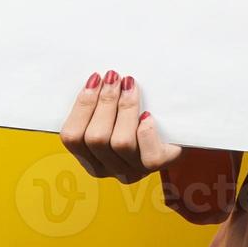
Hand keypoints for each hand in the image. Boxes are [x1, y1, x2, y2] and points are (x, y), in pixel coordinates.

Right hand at [59, 69, 179, 183]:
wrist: (175, 127)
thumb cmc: (139, 110)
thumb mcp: (113, 108)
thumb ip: (99, 100)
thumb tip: (93, 77)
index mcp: (88, 155)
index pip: (72, 137)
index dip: (81, 106)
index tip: (94, 79)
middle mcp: (107, 167)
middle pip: (96, 138)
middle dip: (104, 102)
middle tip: (114, 77)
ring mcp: (132, 169)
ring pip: (121, 142)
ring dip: (124, 108)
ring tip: (130, 85)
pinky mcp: (157, 165)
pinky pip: (148, 154)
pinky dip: (146, 132)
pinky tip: (147, 114)